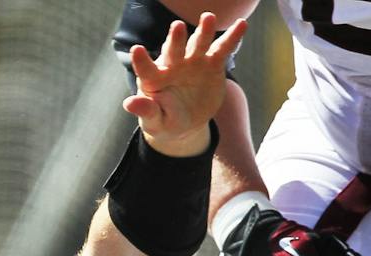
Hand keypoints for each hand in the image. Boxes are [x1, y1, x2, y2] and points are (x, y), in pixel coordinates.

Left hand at [123, 13, 246, 155]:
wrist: (186, 121)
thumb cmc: (164, 121)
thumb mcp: (154, 121)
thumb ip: (146, 111)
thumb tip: (129, 103)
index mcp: (154, 79)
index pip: (146, 68)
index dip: (141, 60)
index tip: (136, 50)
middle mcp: (173, 64)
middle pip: (174, 49)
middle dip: (176, 39)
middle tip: (177, 27)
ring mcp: (193, 61)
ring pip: (198, 43)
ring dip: (203, 31)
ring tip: (208, 18)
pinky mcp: (212, 63)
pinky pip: (222, 49)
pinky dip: (232, 37)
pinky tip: (241, 25)